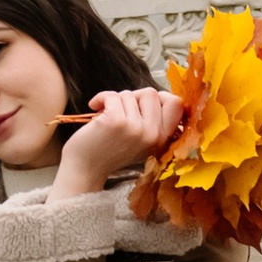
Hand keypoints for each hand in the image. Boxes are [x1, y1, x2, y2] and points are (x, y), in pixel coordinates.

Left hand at [54, 86, 182, 198]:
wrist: (85, 169)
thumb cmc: (109, 150)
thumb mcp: (140, 140)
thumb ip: (151, 120)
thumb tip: (156, 94)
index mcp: (162, 139)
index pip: (176, 104)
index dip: (160, 96)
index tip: (141, 103)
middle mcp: (153, 134)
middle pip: (152, 93)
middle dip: (133, 96)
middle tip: (121, 109)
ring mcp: (135, 128)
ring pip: (129, 94)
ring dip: (115, 101)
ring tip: (107, 117)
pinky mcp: (117, 121)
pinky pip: (112, 96)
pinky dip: (101, 98)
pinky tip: (95, 108)